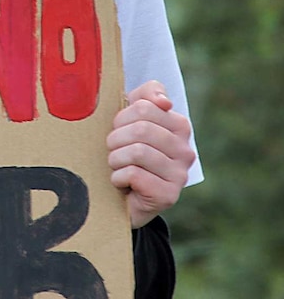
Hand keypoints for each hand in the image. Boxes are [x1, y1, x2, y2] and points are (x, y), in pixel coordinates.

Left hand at [107, 81, 195, 228]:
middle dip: (115, 140)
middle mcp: (185, 150)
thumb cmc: (124, 155)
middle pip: (140, 129)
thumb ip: (144, 97)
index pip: (144, 107)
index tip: (118, 131)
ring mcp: (179, 175)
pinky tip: (121, 183)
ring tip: (117, 167)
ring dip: (115, 160)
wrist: (120, 200)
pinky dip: (117, 178)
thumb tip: (164, 101)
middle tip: (113, 152)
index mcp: (179, 127)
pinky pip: (133, 174)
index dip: (121, 119)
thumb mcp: (130, 120)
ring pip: (137, 152)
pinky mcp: (168, 195)